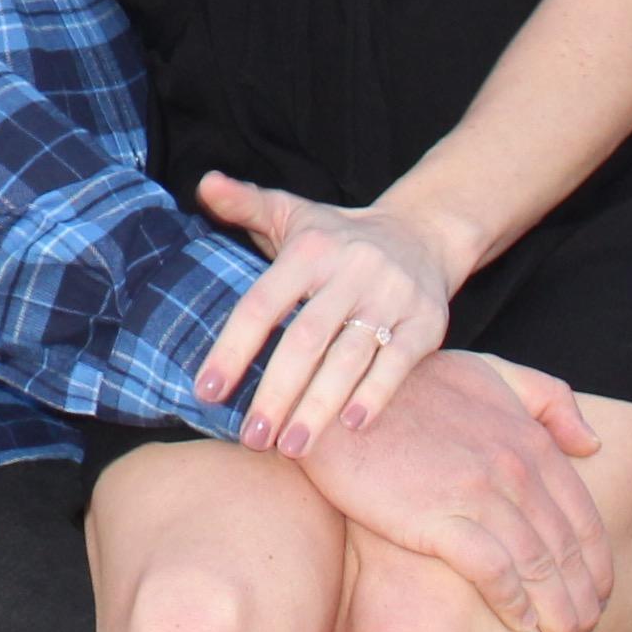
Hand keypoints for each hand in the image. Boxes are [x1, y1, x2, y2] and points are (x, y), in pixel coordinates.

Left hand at [192, 175, 456, 451]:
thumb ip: (244, 203)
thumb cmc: (338, 237)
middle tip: (252, 437)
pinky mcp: (426, 322)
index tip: (207, 391)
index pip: (262, 303)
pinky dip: (374, 396)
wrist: (422, 234)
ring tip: (291, 447)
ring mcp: (390, 298)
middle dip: (276, 392)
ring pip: (349, 358)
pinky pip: (398, 364)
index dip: (233, 348)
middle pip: (306, 339)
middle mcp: (351, 272)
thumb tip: (204, 184)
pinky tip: (350, 427)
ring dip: (319, 407)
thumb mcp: (291, 212)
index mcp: (309, 250)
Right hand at [291, 349, 613, 631]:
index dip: (597, 569)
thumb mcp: (486, 372)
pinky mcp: (437, 517)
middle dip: (582, 605)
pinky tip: (521, 624)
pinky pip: (494, 573)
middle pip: (567, 554)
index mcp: (528, 439)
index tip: (595, 600)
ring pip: (539, 571)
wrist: (337, 395)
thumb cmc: (411, 385)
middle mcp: (513, 467)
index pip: (584, 520)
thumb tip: (593, 443)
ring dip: (558, 618)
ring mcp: (476, 493)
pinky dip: (516, 605)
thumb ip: (546, 398)